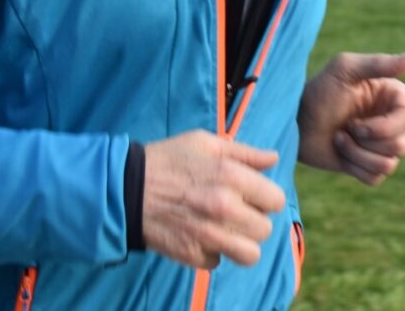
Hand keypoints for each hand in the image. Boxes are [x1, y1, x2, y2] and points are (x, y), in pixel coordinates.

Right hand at [142, 130, 286, 268]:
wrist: (129, 188)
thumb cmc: (169, 160)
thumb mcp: (205, 143)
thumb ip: (244, 153)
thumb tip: (273, 159)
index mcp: (231, 176)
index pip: (275, 200)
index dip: (265, 197)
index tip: (252, 195)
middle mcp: (225, 208)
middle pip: (264, 229)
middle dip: (252, 219)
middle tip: (234, 210)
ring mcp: (210, 235)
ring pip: (250, 254)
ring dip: (240, 242)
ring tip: (224, 229)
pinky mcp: (194, 255)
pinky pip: (219, 261)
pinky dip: (212, 251)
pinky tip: (198, 233)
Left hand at [297, 51, 404, 185]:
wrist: (295, 121)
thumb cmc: (318, 91)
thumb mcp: (344, 70)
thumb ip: (379, 63)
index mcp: (393, 98)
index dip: (388, 127)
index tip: (358, 123)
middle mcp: (392, 122)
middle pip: (402, 146)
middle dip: (368, 140)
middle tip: (346, 127)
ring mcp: (381, 146)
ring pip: (388, 164)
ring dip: (357, 153)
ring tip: (338, 137)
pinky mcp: (368, 166)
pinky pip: (375, 178)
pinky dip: (354, 167)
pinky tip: (340, 151)